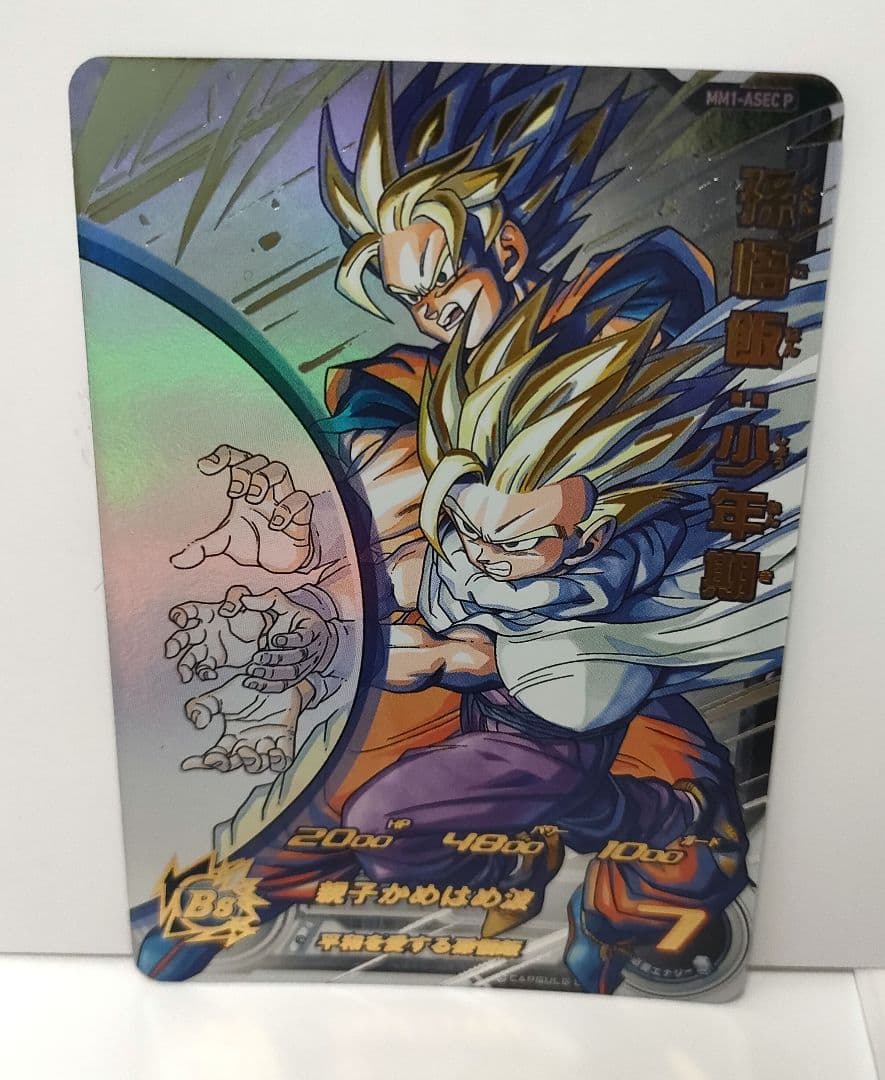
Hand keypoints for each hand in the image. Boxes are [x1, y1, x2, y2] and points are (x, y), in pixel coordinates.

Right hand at [163, 597, 267, 682]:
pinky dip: (203, 673)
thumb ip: (239, 599)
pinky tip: (210, 675)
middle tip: (171, 652)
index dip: (181, 614)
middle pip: (182, 636)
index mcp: (209, 612)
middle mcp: (204, 630)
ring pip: (188, 656)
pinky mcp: (216, 659)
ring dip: (183, 665)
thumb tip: (226, 610)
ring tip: (186, 676)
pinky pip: (203, 668)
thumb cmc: (256, 613)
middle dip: (174, 643)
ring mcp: (208, 646)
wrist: (268, 634)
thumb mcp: (249, 600)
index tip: (182, 621)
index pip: (190, 611)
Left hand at [171, 445, 314, 573]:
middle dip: (246, 470)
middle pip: (260, 460)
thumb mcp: (225, 543)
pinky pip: (301, 499)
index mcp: (246, 489)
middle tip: (234, 492)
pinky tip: (275, 524)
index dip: (223, 456)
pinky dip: (287, 508)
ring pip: (281, 470)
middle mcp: (265, 489)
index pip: (237, 458)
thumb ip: (203, 547)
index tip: (206, 467)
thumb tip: (177, 560)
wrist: (280, 562)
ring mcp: (283, 500)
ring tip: (254, 499)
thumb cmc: (254, 541)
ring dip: (265, 479)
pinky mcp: (300, 517)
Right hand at [180, 675, 313, 773]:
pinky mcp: (285, 738)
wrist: (276, 676)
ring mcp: (266, 743)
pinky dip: (278, 761)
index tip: (187, 763)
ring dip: (253, 761)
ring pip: (257, 765)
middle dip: (227, 763)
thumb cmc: (250, 688)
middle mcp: (247, 743)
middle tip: (228, 752)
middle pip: (233, 764)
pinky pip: (283, 761)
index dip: (200, 763)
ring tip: (250, 746)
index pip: (214, 756)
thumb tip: (198, 723)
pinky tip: (274, 751)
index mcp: (231, 737)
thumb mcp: (221, 696)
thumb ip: (202, 706)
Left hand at [222, 587, 339, 692]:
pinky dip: (267, 686)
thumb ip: (266, 601)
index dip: (291, 640)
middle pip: (298, 658)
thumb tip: (243, 600)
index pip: (306, 636)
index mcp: (312, 629)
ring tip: (253, 670)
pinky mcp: (296, 677)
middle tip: (258, 657)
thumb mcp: (286, 606)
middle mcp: (313, 649)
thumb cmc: (297, 619)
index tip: (275, 639)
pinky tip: (251, 682)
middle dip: (277, 658)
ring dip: (271, 674)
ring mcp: (306, 665)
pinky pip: (284, 685)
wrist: (316, 639)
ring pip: (292, 674)